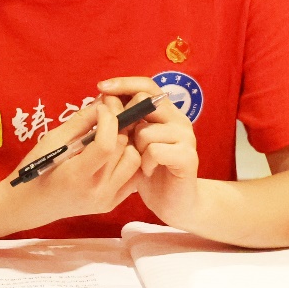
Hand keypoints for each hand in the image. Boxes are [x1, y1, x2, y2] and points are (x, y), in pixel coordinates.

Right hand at [6, 98, 141, 225]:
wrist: (32, 204)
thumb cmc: (37, 168)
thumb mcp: (53, 140)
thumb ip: (81, 121)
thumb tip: (104, 102)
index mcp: (77, 176)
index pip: (106, 145)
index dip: (108, 120)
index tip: (101, 108)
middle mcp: (97, 192)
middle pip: (122, 149)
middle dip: (118, 125)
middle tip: (107, 115)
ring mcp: (107, 200)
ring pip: (134, 161)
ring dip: (126, 143)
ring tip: (111, 135)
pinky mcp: (113, 203)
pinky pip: (135, 176)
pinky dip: (128, 159)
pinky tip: (114, 152)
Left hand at [98, 77, 199, 227]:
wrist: (175, 203)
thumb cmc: (149, 172)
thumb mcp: (133, 143)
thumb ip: (125, 122)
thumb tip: (104, 99)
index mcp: (166, 113)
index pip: (146, 85)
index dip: (123, 83)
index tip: (101, 87)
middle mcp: (179, 119)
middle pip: (145, 102)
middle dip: (125, 119)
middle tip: (121, 139)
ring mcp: (186, 137)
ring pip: (146, 130)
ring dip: (135, 148)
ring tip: (139, 162)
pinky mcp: (187, 156)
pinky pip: (155, 150)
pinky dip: (145, 163)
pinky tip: (147, 172)